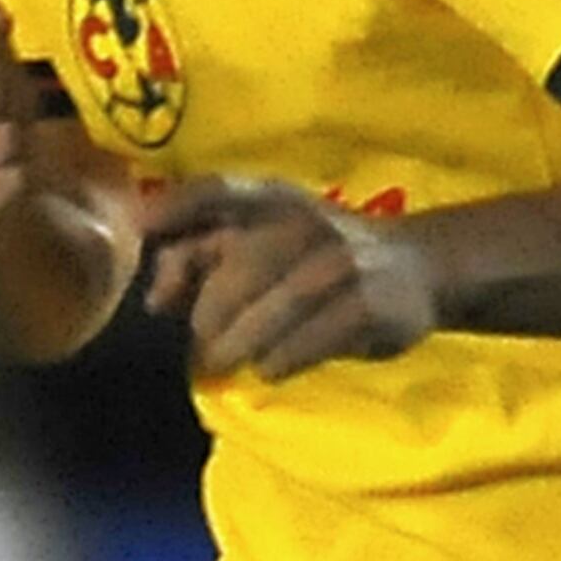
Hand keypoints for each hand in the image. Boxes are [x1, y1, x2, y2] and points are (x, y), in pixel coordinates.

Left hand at [134, 177, 441, 379]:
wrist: (419, 265)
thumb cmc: (321, 255)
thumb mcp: (269, 239)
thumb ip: (205, 256)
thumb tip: (156, 300)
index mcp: (275, 200)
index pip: (219, 191)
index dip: (177, 205)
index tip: (141, 229)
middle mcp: (305, 223)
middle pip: (236, 273)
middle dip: (210, 319)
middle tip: (205, 351)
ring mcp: (340, 262)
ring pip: (270, 313)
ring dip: (240, 346)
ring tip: (232, 363)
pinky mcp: (366, 304)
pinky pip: (306, 341)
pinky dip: (280, 361)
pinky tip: (273, 368)